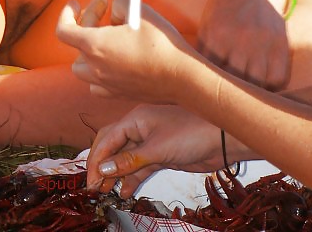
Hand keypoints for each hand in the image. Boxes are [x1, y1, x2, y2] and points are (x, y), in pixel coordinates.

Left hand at [56, 0, 195, 100]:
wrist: (181, 77)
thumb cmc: (160, 42)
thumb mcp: (138, 9)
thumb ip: (119, 4)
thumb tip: (115, 13)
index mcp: (95, 46)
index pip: (64, 31)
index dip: (66, 13)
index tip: (76, 4)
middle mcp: (95, 68)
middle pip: (76, 44)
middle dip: (89, 21)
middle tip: (107, 8)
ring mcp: (106, 84)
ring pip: (83, 67)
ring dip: (89, 49)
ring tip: (107, 36)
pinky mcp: (118, 95)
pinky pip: (97, 84)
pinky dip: (99, 70)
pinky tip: (114, 61)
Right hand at [87, 105, 225, 195]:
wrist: (221, 139)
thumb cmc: (190, 134)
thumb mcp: (157, 149)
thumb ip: (130, 160)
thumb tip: (104, 170)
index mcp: (135, 119)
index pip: (107, 138)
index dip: (96, 159)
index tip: (90, 180)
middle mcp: (139, 128)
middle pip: (113, 146)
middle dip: (102, 166)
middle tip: (94, 187)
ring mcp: (150, 142)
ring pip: (125, 159)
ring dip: (115, 174)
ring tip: (105, 192)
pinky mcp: (161, 155)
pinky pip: (140, 166)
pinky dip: (131, 178)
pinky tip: (124, 191)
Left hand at [199, 0, 290, 89]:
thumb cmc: (225, 8)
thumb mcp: (207, 23)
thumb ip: (202, 49)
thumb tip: (195, 80)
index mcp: (217, 34)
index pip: (210, 72)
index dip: (208, 85)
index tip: (207, 93)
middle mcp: (241, 40)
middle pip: (234, 81)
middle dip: (229, 92)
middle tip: (226, 99)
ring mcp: (263, 43)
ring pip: (257, 83)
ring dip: (251, 93)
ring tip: (245, 97)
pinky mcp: (280, 45)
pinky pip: (278, 78)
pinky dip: (271, 88)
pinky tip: (262, 87)